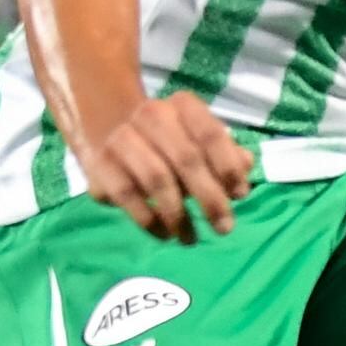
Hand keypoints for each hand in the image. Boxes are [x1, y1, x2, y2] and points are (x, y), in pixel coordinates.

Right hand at [76, 90, 252, 241]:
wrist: (108, 127)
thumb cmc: (169, 139)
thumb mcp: (199, 138)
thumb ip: (226, 152)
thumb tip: (246, 165)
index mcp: (182, 106)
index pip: (211, 134)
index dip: (229, 167)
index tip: (240, 196)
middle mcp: (151, 116)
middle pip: (186, 160)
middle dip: (210, 198)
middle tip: (224, 228)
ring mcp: (122, 138)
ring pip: (157, 180)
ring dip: (178, 216)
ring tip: (191, 239)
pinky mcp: (99, 164)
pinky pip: (127, 197)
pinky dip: (149, 220)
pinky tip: (165, 234)